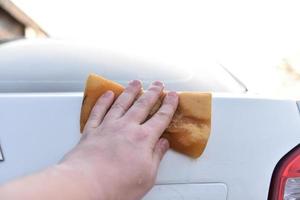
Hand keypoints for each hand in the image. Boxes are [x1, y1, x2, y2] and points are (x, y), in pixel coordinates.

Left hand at [60, 80, 178, 199]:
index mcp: (143, 139)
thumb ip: (156, 156)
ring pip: (121, 103)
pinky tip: (108, 94)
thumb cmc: (116, 184)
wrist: (86, 184)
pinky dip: (103, 101)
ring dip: (130, 92)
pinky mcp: (92, 130)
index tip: (172, 96)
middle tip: (158, 84)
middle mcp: (126, 128)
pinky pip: (99, 110)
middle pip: (142, 105)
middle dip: (152, 93)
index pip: (160, 117)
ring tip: (136, 83)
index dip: (168, 105)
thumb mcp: (147, 176)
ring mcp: (108, 126)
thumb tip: (163, 144)